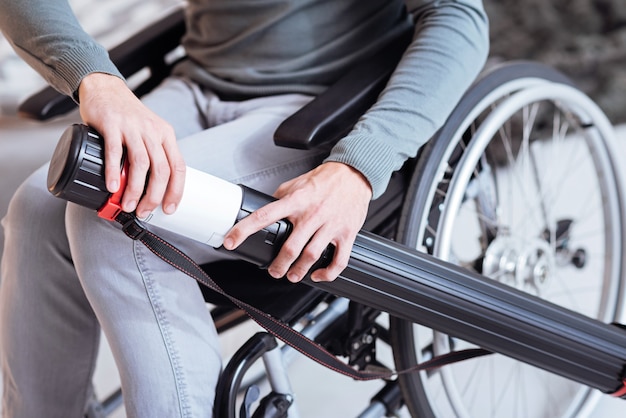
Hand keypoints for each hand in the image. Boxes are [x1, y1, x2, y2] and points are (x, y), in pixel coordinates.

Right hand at [77, 73, 185, 216]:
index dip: (176, 191)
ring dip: (135, 189)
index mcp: (166, 135)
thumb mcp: (149, 131)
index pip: (178, 167)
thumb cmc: (128, 114)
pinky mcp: (112, 124)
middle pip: (161, 170)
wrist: (105, 88)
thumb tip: (154, 187)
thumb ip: (153, 155)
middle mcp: (153, 131)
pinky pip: (115, 152)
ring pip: (141, 163)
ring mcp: (132, 128)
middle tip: (144, 211)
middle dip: (154, 196)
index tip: (169, 208)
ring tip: (127, 204)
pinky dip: (114, 172)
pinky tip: (112, 186)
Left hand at [224, 162, 372, 282]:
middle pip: (289, 248)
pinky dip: (327, 274)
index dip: (244, 230)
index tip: (231, 241)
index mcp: (296, 201)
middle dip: (278, 266)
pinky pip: (338, 261)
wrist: (355, 175)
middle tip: (274, 270)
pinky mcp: (346, 234)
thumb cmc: (326, 180)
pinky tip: (319, 275)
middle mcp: (312, 214)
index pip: (264, 216)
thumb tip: (265, 208)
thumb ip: (280, 197)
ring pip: (311, 257)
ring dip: (298, 272)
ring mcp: (330, 225)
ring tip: (292, 275)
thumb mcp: (297, 183)